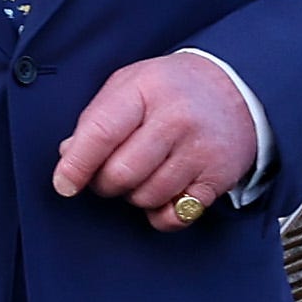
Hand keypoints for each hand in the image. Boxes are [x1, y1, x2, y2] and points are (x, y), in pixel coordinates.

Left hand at [53, 52, 256, 232]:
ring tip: (144, 173)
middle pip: (121, 174)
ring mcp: (200, 149)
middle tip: (111, 172)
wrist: (236, 88)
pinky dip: (162, 214)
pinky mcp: (218, 176)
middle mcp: (175, 119)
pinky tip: (164, 194)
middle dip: (105, 183)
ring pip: (146, 197)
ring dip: (135, 196)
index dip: (76, 165)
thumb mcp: (130, 86)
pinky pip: (177, 215)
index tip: (64, 184)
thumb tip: (68, 156)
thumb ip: (96, 120)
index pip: (101, 133)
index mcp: (145, 90)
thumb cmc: (172, 89)